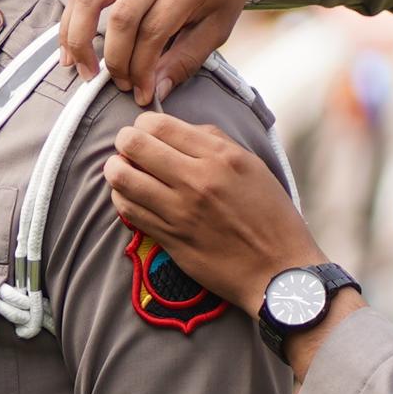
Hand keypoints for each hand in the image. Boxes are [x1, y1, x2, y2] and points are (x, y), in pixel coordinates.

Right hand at [60, 0, 285, 105]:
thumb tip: (156, 91)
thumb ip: (186, 60)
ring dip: (78, 38)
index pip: (153, 34)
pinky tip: (72, 43)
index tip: (141, 93)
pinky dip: (72, 17)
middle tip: (116, 84)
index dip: (141, 70)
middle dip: (113, 60)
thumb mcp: (219, 26)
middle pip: (119, 19)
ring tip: (80, 68)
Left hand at [102, 112, 321, 312]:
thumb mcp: (253, 166)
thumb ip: (215, 141)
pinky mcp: (169, 238)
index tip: (144, 130)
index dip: (142, 123)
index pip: (159, 124)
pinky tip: (129, 195)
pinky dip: (121, 197)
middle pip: (134, 145)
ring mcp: (180, 211)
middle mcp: (197, 180)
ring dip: (115, 169)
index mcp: (220, 157)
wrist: (277, 270)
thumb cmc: (270, 216)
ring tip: (121, 169)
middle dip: (124, 142)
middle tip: (128, 147)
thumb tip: (179, 129)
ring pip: (123, 178)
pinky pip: (128, 210)